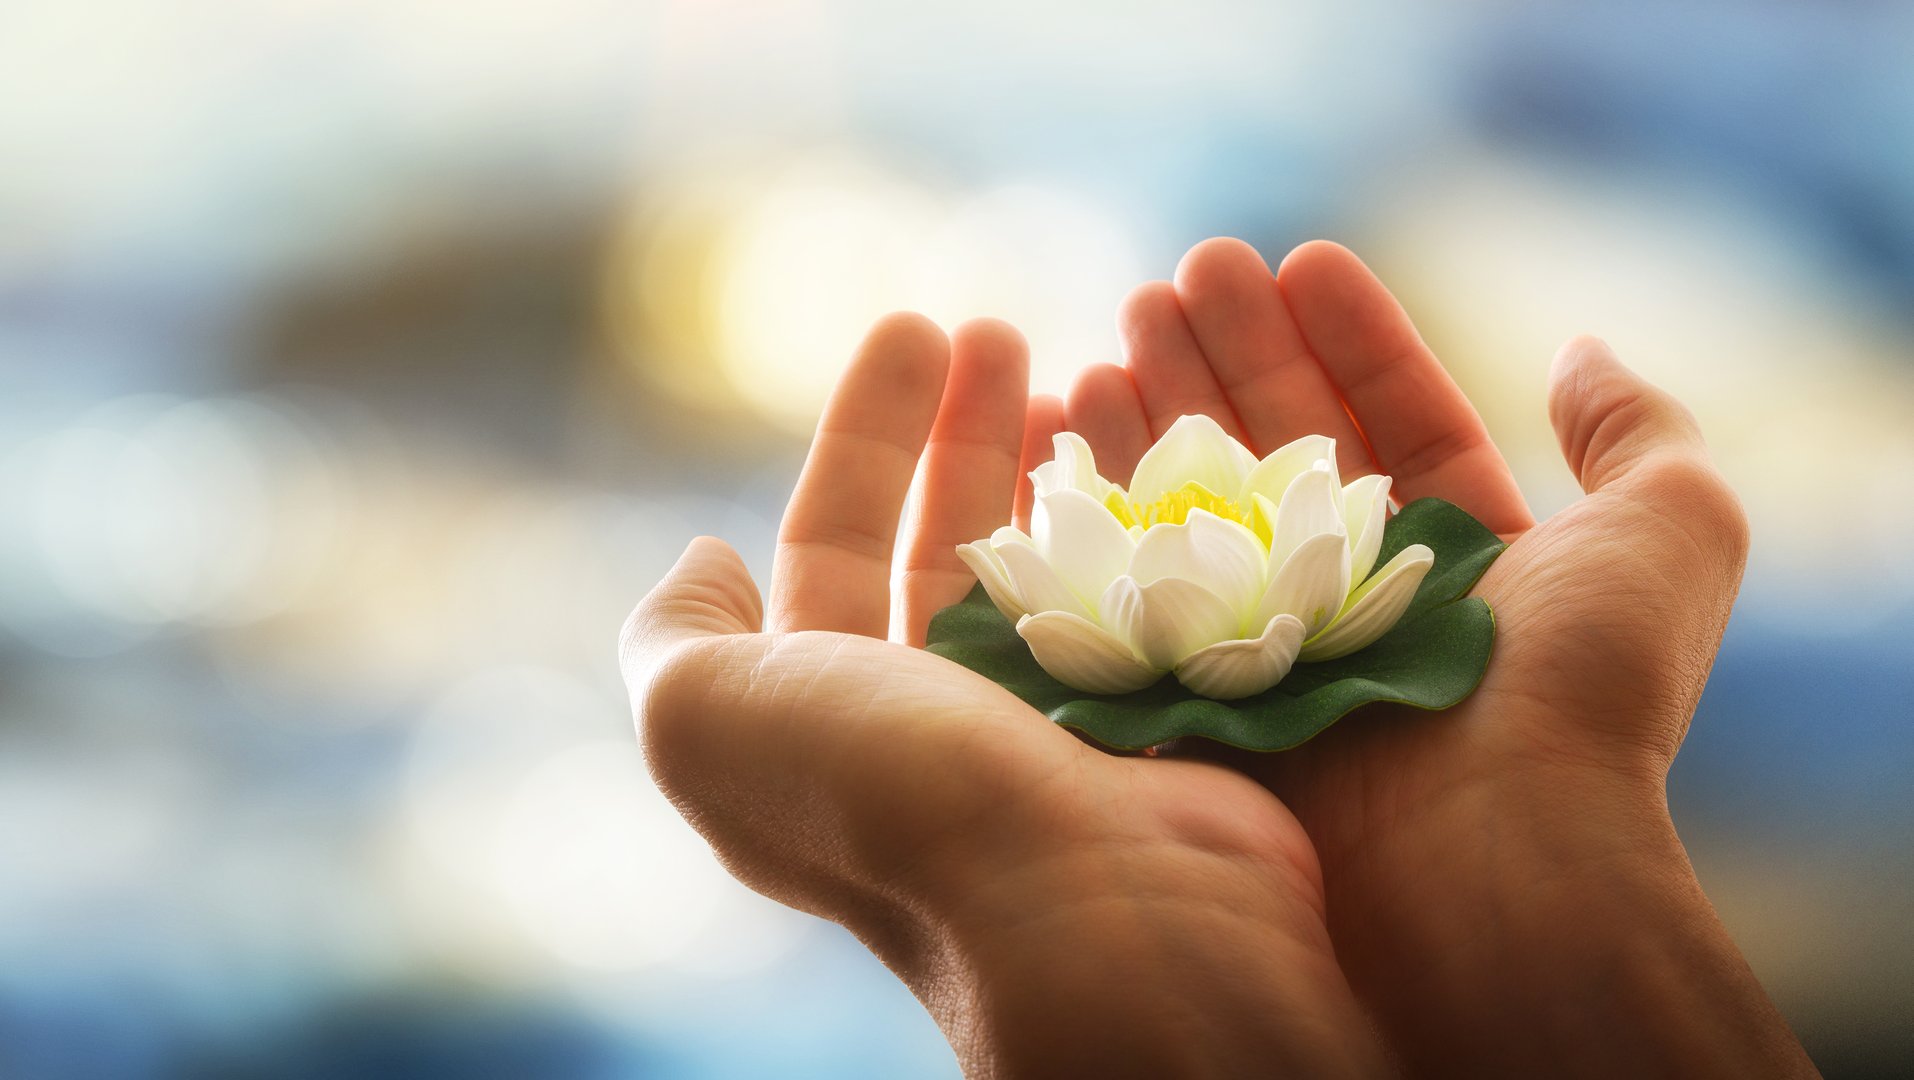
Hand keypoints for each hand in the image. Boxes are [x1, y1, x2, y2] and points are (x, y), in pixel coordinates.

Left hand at [620, 314, 1387, 1076]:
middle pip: (943, 544)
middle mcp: (938, 731)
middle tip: (1001, 332)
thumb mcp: (708, 718)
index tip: (913, 327)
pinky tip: (1167, 459)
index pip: (829, 551)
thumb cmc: (894, 799)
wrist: (1098, 915)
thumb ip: (675, 637)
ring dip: (1059, 466)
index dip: (860, 438)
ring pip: (1054, 570)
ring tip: (1088, 367)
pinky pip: (1146, 608)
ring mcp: (1059, 733)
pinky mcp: (1160, 733)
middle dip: (961, 430)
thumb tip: (701, 556)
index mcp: (831, 723)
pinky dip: (1148, 528)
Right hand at [1083, 237, 1813, 1074]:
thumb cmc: (1580, 692)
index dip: (1350, 335)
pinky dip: (1113, 498)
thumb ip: (1638, 428)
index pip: (1397, 419)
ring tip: (1130, 318)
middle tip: (1188, 270)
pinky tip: (1083, 413)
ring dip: (1170, 403)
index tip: (1298, 255)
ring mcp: (1272, 647)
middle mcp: (1361, 600)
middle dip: (1238, 351)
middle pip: (1285, 448)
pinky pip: (1144, 578)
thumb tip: (1578, 349)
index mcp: (1464, 561)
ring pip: (1208, 503)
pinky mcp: (1196, 693)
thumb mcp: (1675, 528)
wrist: (1485, 856)